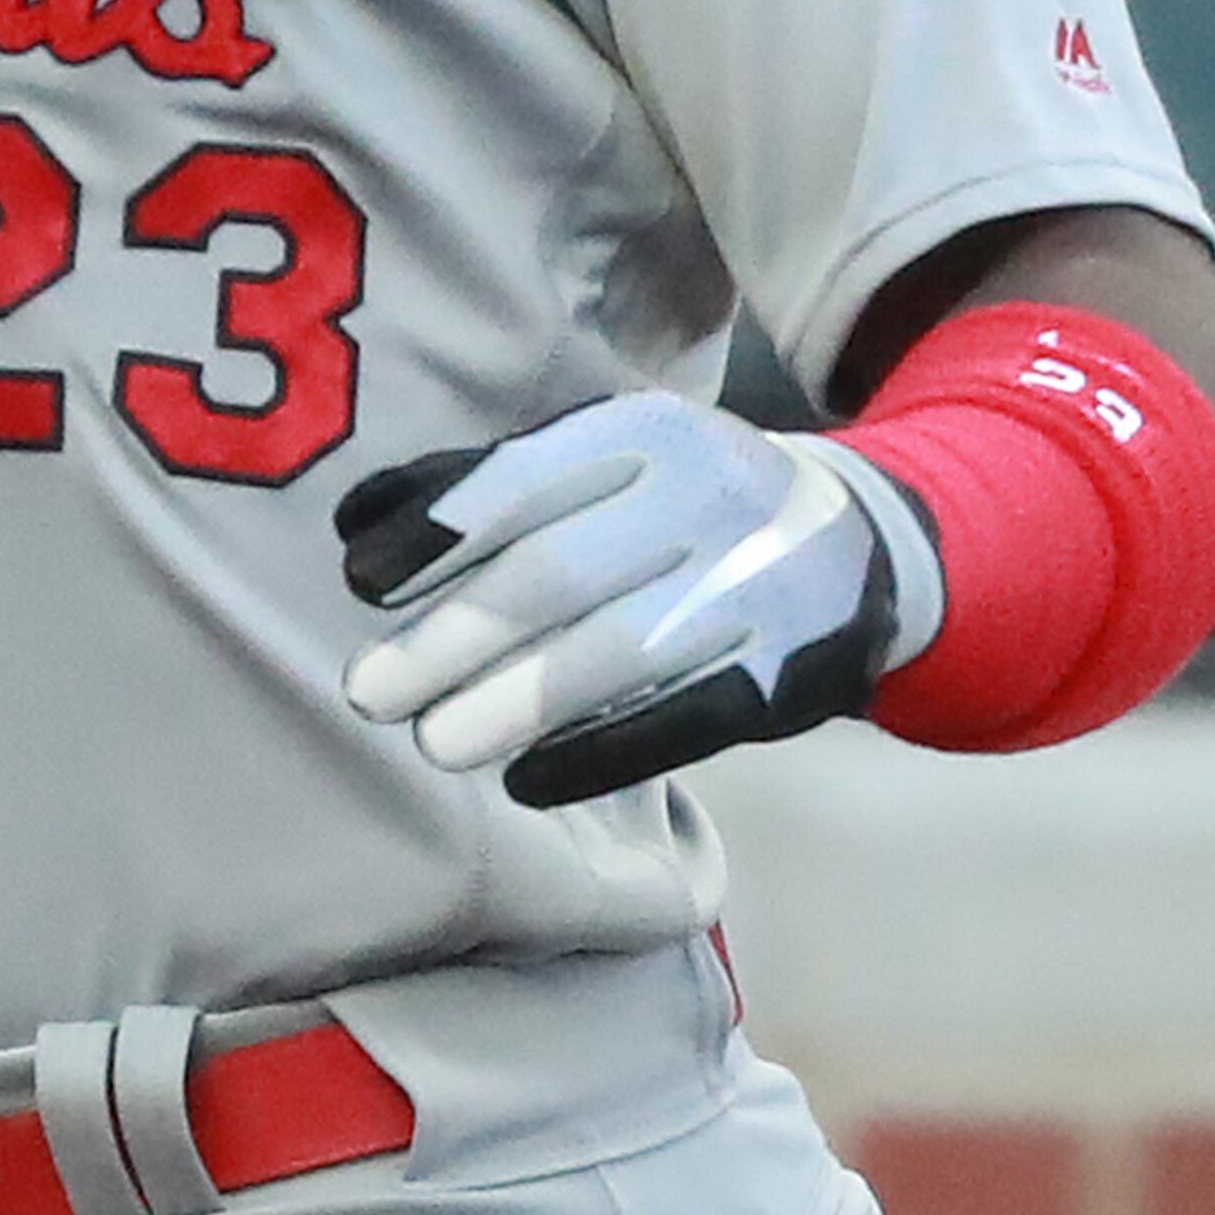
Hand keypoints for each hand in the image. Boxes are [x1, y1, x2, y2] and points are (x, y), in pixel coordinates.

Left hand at [338, 389, 934, 807]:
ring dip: (513, 703)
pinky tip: (528, 784)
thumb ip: (487, 484)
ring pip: (616, 651)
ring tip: (432, 743)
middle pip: (557, 573)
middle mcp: (708, 496)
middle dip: (453, 637)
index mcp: (648, 430)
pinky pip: (682, 721)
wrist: (859, 544)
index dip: (435, 532)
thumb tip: (355, 526)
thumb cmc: (679, 505)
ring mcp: (756, 585)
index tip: (358, 584)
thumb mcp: (606, 460)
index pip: (523, 479)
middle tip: (368, 690)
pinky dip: (599, 756)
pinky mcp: (788, 673)